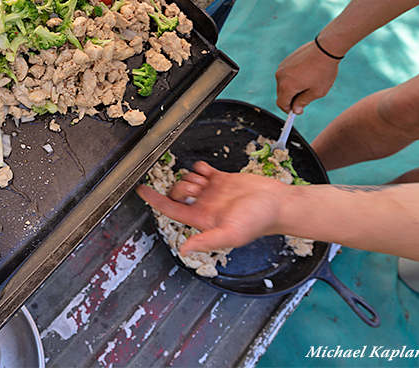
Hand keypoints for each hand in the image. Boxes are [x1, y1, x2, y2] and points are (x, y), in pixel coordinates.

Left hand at [136, 162, 287, 253]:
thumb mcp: (231, 234)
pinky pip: (202, 171)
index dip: (154, 200)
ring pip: (188, 180)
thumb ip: (207, 241)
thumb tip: (185, 250)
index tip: (141, 190)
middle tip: (196, 188)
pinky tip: (208, 171)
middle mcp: (204, 206)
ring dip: (191, 176)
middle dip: (180, 187)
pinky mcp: (222, 180)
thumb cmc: (258, 221)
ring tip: (205, 181)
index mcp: (202, 219)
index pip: (170, 209)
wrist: (278, 204)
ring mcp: (213, 192)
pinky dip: (200, 168)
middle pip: (177, 192)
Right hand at [275, 40, 339, 113]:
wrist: (325, 48)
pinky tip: (306, 74)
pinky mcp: (286, 60)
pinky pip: (286, 74)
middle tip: (304, 99)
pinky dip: (292, 78)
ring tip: (308, 84)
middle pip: (281, 94)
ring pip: (283, 83)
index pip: (281, 103)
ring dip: (292, 88)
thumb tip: (295, 110)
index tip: (297, 111)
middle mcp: (280, 76)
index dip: (288, 110)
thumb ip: (303, 101)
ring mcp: (282, 67)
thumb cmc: (323, 71)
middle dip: (290, 99)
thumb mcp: (317, 91)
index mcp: (287, 86)